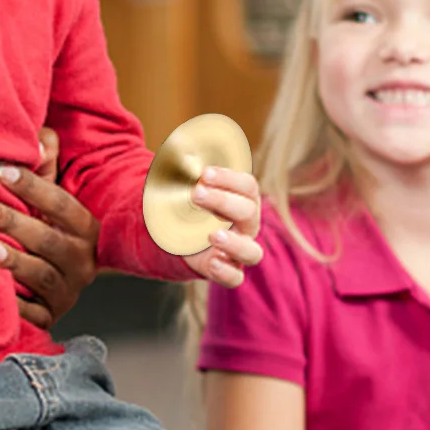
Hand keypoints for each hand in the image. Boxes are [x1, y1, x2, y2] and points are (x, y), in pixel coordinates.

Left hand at [0, 128, 98, 328]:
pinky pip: (32, 314)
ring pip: (42, 277)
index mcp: (85, 228)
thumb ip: (46, 164)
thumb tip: (40, 137)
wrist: (61, 278)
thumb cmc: (47, 225)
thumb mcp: (52, 194)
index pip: (62, 204)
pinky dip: (12, 304)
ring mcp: (68, 291)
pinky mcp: (50, 316)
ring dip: (13, 261)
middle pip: (50, 242)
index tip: (0, 169)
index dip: (32, 186)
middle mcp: (82, 261)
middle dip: (15, 223)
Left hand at [182, 167, 261, 286]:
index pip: (248, 187)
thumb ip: (186, 170)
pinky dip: (226, 272)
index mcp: (243, 199)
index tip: (204, 174)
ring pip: (252, 252)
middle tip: (196, 194)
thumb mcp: (186, 184)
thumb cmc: (189, 202)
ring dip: (234, 243)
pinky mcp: (226, 269)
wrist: (180, 233)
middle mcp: (246, 225)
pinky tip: (211, 262)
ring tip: (212, 235)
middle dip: (223, 201)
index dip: (229, 179)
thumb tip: (178, 151)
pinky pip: (235, 277)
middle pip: (249, 212)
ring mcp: (239, 250)